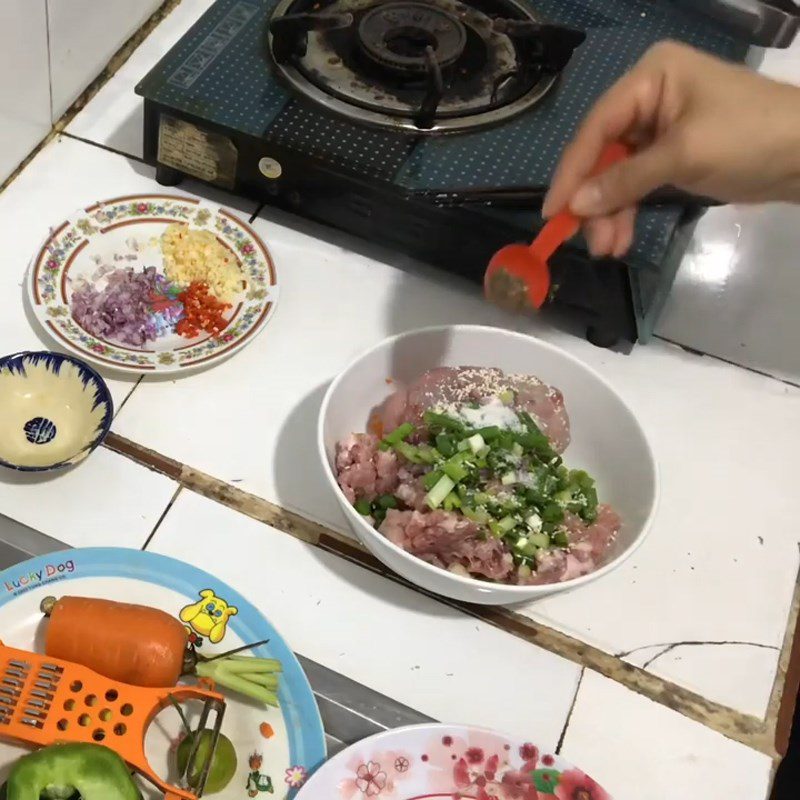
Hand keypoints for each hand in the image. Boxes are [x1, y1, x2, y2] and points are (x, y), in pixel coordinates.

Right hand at [542, 41, 799, 256]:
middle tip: (587, 241)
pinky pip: (636, 185)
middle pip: (602, 154)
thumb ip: (625, 180)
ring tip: (608, 249)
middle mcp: (647, 98)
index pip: (596, 127)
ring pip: (616, 175)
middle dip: (595, 201)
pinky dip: (628, 212)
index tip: (551, 212)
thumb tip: (574, 206)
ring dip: (610, 214)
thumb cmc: (749, 138)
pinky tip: (621, 239)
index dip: (571, 172)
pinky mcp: (669, 156)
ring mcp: (658, 128)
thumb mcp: (683, 155)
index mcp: (649, 78)